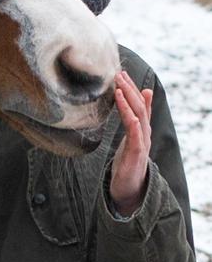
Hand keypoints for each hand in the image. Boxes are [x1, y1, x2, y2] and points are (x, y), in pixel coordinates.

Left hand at [109, 70, 152, 216]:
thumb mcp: (129, 138)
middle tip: (119, 74)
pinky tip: (132, 117)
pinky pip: (137, 138)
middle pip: (139, 107)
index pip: (138, 104)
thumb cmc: (127, 161)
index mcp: (140, 129)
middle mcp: (143, 133)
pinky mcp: (136, 155)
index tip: (121, 73)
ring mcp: (141, 144)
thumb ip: (132, 119)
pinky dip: (135, 126)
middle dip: (129, 90)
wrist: (129, 188)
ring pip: (138, 119)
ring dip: (129, 103)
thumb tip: (136, 102)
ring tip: (119, 88)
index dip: (131, 88)